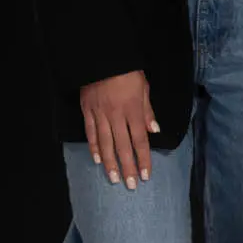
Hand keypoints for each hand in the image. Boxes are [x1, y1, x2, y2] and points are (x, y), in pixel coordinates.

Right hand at [80, 70, 158, 188]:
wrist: (102, 58)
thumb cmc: (127, 72)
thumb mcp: (143, 88)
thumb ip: (147, 111)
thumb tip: (155, 131)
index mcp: (132, 110)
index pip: (140, 140)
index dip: (143, 159)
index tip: (145, 175)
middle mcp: (116, 116)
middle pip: (123, 146)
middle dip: (127, 167)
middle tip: (130, 185)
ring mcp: (100, 114)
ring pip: (105, 143)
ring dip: (110, 162)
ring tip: (113, 178)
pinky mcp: (87, 110)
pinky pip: (90, 132)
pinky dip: (93, 147)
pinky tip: (97, 160)